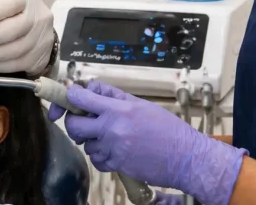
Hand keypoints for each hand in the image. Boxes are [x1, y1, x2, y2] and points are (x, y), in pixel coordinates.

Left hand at [48, 81, 246, 204]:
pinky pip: (96, 160)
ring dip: (92, 140)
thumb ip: (115, 97)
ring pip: (85, 143)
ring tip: (110, 137)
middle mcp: (112, 128)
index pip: (81, 97)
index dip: (70, 96)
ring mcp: (113, 148)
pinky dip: (100, 156)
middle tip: (83, 121)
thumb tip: (92, 90)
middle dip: (74, 122)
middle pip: (73, 124)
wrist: (186, 157)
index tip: (69, 96)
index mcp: (119, 109)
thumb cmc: (168, 130)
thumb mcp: (142, 105)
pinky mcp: (117, 165)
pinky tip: (113, 151)